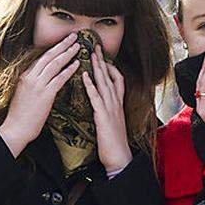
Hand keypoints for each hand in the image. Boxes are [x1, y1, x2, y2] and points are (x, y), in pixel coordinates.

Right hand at [0, 33, 80, 156]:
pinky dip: (68, 70)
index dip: (54, 49)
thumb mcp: (23, 94)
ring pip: (55, 64)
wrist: (16, 129)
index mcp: (25, 76)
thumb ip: (33, 84)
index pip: (41, 58)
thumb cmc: (20, 115)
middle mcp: (30, 77)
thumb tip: (44, 79)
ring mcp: (37, 85)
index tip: (63, 42)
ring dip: (67, 53)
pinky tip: (77, 64)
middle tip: (73, 36)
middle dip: (62, 45)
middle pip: (49, 56)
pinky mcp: (45, 95)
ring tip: (77, 46)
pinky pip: (59, 79)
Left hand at [83, 45, 132, 172]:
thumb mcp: (112, 123)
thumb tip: (101, 106)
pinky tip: (84, 75)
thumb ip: (108, 112)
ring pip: (105, 82)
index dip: (111, 67)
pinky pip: (97, 97)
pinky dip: (91, 85)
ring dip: (97, 67)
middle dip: (103, 60)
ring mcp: (111, 109)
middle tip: (96, 46)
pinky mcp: (104, 116)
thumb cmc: (113, 144)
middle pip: (110, 76)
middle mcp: (116, 103)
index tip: (103, 58)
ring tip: (91, 53)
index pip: (118, 80)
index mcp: (118, 105)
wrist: (119, 158)